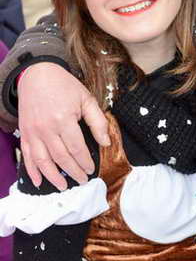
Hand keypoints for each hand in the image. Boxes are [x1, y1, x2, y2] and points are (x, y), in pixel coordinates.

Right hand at [18, 63, 109, 189]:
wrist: (36, 74)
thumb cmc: (63, 85)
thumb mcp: (86, 99)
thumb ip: (98, 122)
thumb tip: (105, 143)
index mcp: (64, 119)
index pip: (77, 148)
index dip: (84, 162)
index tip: (91, 169)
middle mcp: (47, 128)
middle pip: (61, 157)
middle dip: (73, 172)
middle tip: (82, 180)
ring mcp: (33, 132)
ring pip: (43, 161)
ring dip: (53, 177)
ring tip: (63, 186)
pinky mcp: (25, 133)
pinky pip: (27, 156)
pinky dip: (32, 171)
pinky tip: (39, 181)